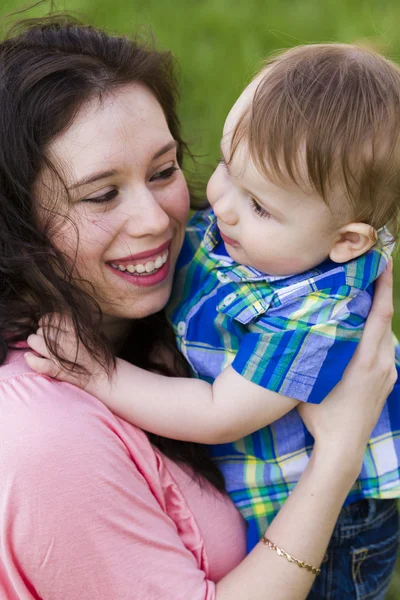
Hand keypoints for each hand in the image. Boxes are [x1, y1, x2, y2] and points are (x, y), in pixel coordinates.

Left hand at [25, 313, 102, 389]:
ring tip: (36, 348)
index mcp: (78, 329)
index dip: (45, 320)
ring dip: (34, 344)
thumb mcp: (92, 333)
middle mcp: (70, 339)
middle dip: (40, 334)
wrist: (106, 376)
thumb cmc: (98, 355)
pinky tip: (30, 357)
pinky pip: (38, 363)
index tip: (42, 324)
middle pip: (43, 330)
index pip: (54, 318)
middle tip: (41, 339)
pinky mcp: (60, 370)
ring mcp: (64, 355)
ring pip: (37, 342)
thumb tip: (54, 322)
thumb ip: (76, 327)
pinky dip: (31, 360)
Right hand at [299, 259, 396, 465]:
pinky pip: (385, 349)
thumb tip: (302, 326)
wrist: (344, 446)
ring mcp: (389, 373)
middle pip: (385, 320)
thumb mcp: (312, 380)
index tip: (382, 263)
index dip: (383, 287)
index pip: (380, 314)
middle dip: (380, 294)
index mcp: (366, 359)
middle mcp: (383, 363)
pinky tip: (361, 331)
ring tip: (362, 297)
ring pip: (386, 335)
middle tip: (368, 271)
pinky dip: (377, 333)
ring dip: (377, 315)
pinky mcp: (389, 381)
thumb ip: (314, 353)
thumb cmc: (322, 414)